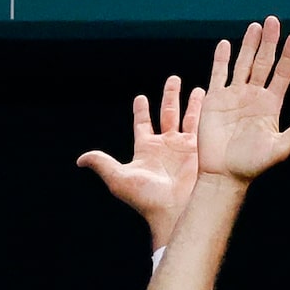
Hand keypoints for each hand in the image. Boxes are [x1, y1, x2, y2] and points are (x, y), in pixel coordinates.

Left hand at [77, 77, 204, 252]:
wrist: (172, 209)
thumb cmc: (145, 197)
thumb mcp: (119, 178)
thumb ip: (102, 164)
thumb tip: (80, 159)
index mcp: (145, 149)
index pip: (142, 124)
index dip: (141, 110)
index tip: (140, 98)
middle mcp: (164, 145)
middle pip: (167, 114)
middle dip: (169, 97)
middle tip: (173, 80)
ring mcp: (182, 146)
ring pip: (186, 116)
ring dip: (190, 101)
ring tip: (195, 88)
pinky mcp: (197, 148)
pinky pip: (200, 124)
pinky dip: (204, 110)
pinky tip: (209, 95)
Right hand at [195, 18, 289, 186]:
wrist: (222, 176)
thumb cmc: (251, 166)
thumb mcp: (279, 149)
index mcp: (271, 104)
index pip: (283, 73)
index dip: (289, 56)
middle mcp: (254, 96)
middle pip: (264, 62)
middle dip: (269, 42)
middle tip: (273, 21)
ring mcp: (234, 96)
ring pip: (243, 64)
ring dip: (249, 45)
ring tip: (255, 27)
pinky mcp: (215, 101)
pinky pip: (218, 75)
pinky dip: (221, 60)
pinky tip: (225, 45)